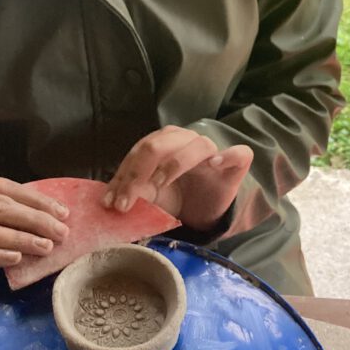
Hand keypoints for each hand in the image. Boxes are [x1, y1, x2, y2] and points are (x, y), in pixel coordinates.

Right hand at [0, 172, 68, 277]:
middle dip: (34, 220)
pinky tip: (15, 259)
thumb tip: (48, 217)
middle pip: (0, 208)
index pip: (8, 188)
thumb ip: (0, 207)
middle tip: (60, 232)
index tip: (63, 213)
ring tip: (44, 247)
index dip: (38, 200)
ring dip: (19, 239)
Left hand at [103, 126, 252, 231]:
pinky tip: (214, 165)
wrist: (207, 209)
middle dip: (138, 174)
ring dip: (174, 165)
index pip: (138, 153)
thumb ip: (135, 192)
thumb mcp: (151, 197)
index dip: (123, 177)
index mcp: (162, 142)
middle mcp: (185, 139)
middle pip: (159, 146)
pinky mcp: (236, 163)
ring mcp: (212, 149)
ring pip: (194, 146)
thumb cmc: (178, 197)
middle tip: (126, 204)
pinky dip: (226, 156)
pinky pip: (237, 153)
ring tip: (158, 185)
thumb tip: (111, 199)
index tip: (112, 202)